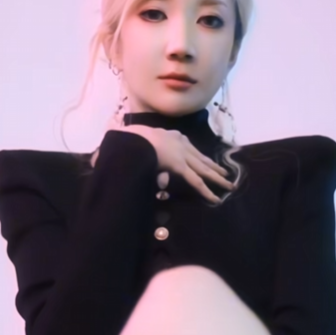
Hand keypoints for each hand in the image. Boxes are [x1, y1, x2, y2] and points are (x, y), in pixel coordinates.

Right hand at [104, 123, 233, 203]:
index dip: (196, 155)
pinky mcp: (181, 167)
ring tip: (229, 185)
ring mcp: (182, 155)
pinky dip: (207, 191)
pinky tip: (216, 199)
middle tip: (226, 173)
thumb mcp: (128, 143)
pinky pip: (196, 182)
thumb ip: (126, 153)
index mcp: (169, 135)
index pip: (186, 147)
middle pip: (201, 158)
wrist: (131, 136)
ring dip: (218, 179)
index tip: (204, 160)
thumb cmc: (126, 139)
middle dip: (214, 167)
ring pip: (204, 170)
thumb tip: (105, 161)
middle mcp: (180, 143)